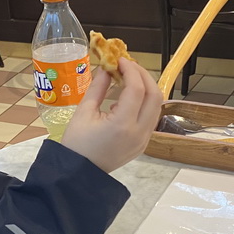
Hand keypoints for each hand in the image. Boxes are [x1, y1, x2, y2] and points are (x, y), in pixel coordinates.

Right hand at [61, 57, 162, 173]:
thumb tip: (106, 68)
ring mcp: (144, 140)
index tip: (120, 59)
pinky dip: (144, 102)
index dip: (131, 70)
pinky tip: (127, 98)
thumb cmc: (76, 144)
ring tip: (128, 78)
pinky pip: (151, 117)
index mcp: (122, 125)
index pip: (137, 89)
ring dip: (146, 88)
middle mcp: (139, 133)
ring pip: (157, 106)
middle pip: (155, 96)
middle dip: (143, 75)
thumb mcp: (83, 112)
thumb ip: (97, 87)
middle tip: (127, 65)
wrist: (79, 174)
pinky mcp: (144, 144)